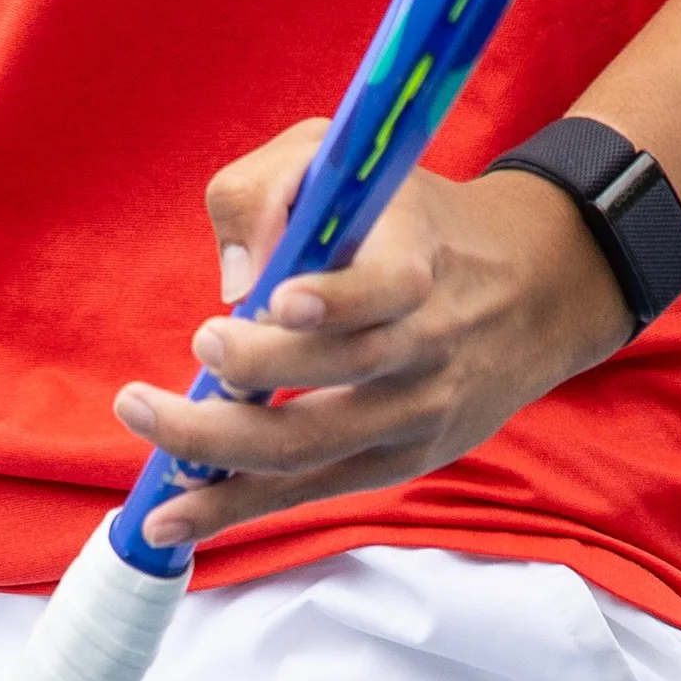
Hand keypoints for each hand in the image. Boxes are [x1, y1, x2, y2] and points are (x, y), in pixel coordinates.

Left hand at [111, 120, 633, 547]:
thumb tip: (236, 286)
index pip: (387, 289)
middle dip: (254, 372)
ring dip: (222, 454)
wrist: (532, 289)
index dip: (335, 298)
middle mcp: (424, 347)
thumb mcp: (347, 160)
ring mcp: (414, 416)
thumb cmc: (406, 215)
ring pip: (313, 449)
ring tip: (149, 435)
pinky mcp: (398, 463)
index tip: (277, 298)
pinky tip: (173, 519)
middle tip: (196, 347)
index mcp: (417, 263)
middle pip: (338, 376)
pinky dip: (238, 506)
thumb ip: (273, 190)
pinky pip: (311, 491)